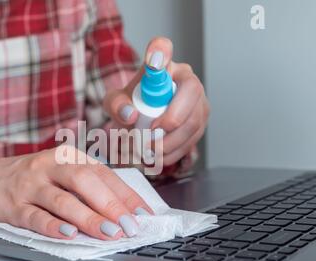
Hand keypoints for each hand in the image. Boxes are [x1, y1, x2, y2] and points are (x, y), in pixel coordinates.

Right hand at [0, 146, 151, 239]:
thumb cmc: (30, 178)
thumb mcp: (59, 172)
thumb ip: (87, 185)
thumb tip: (122, 210)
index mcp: (67, 156)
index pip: (103, 173)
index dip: (125, 194)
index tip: (143, 214)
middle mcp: (50, 166)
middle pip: (84, 182)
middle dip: (110, 205)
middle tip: (129, 226)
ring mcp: (30, 184)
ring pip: (62, 200)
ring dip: (87, 218)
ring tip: (108, 233)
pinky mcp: (13, 204)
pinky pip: (34, 216)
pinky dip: (52, 226)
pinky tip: (68, 234)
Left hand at [104, 37, 209, 166]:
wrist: (141, 119)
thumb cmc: (131, 104)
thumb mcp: (115, 103)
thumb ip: (116, 105)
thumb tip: (130, 114)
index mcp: (163, 66)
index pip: (163, 49)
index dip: (160, 52)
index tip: (153, 57)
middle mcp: (186, 78)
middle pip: (191, 91)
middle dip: (172, 118)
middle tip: (150, 134)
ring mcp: (198, 100)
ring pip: (194, 120)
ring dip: (171, 142)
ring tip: (149, 151)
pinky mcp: (201, 121)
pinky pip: (194, 138)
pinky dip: (174, 152)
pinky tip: (159, 156)